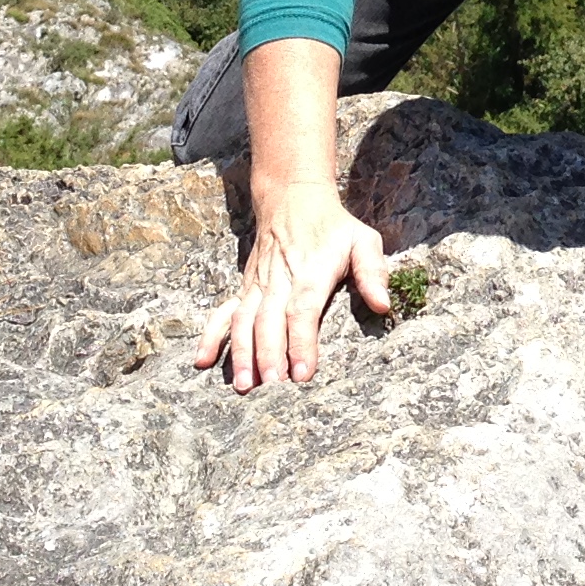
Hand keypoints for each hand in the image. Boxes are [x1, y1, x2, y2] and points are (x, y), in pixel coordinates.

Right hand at [193, 173, 390, 390]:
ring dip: (241, 353)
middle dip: (268, 355)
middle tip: (271, 386)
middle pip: (269, 321)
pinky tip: (202, 361)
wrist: (292, 198)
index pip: (302, 311)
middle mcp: (278, 280)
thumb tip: (382, 304)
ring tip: (243, 385)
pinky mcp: (244, 288)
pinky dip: (211, 336)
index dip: (301, 342)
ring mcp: (257, 285)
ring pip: (244, 320)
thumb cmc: (334, 226)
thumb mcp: (362, 240)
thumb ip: (372, 272)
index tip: (302, 373)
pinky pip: (223, 312)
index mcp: (310, 272)